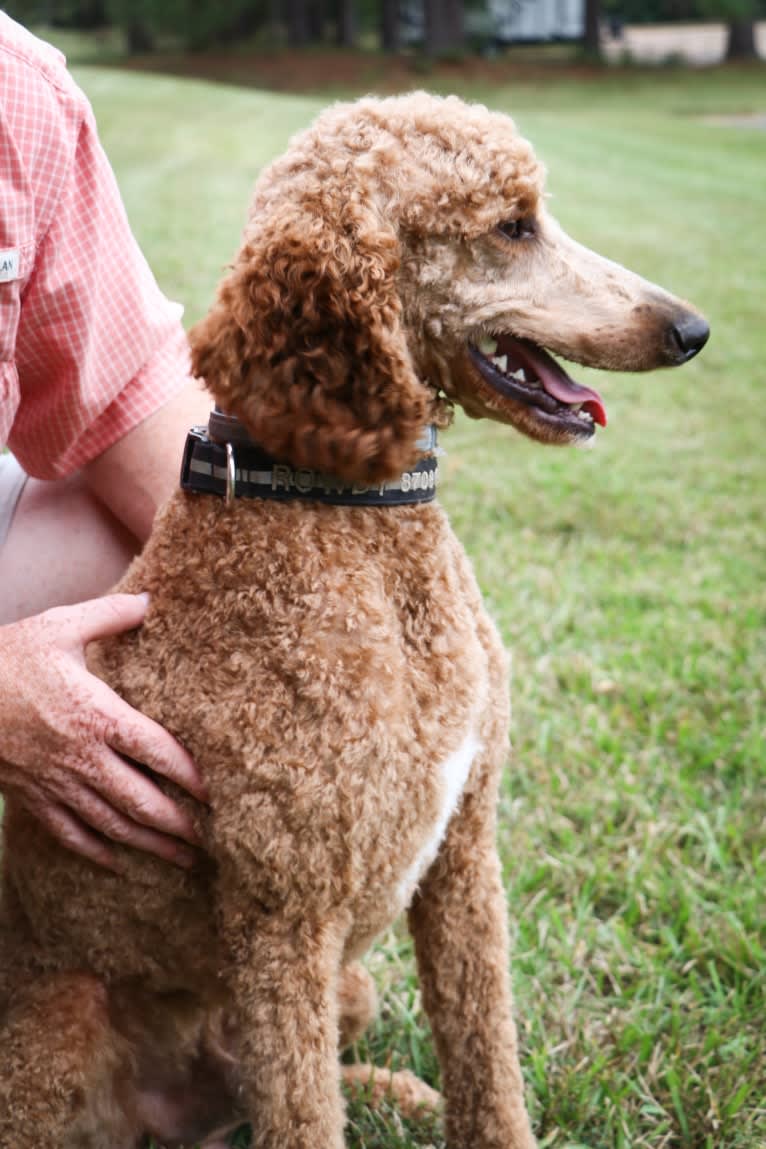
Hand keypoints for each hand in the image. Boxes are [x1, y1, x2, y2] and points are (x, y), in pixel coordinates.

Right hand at [0, 594, 208, 870]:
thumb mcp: (59, 625)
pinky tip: (120, 862)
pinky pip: (69, 834)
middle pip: (140, 800)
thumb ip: (111, 613)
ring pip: (111, 825)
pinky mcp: (31, 797)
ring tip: (183, 859)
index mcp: (96, 715)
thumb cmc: (6, 658)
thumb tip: (153, 599)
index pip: (157, 752)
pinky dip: (97, 852)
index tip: (216, 791)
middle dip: (178, 824)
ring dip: (149, 845)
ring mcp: (55, 783)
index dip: (190, 774)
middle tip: (211, 839)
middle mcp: (81, 757)